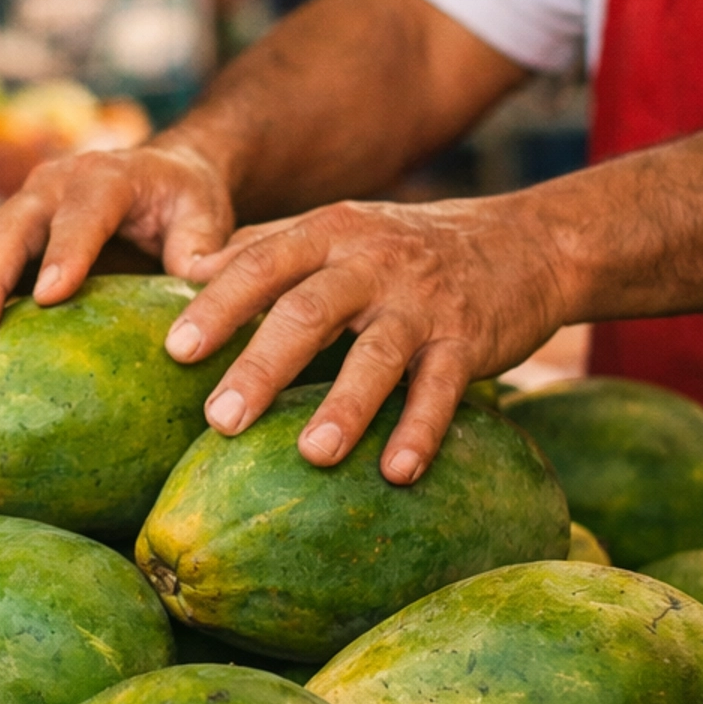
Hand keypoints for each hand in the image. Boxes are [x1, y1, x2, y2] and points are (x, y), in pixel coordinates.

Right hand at [0, 140, 233, 349]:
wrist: (157, 174)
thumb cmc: (183, 203)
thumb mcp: (204, 217)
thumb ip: (201, 250)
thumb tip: (198, 291)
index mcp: (108, 177)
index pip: (84, 213)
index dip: (67, 251)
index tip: (51, 296)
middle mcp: (54, 184)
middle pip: (12, 228)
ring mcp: (22, 206)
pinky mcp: (4, 230)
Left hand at [165, 194, 575, 483]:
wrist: (526, 241)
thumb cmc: (403, 249)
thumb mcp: (337, 230)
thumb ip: (268, 250)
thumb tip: (186, 273)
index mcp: (328, 233)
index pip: (262, 264)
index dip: (218, 306)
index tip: (176, 350)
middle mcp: (372, 261)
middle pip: (309, 311)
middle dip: (261, 366)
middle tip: (219, 420)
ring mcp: (423, 302)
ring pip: (378, 353)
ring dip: (345, 406)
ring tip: (311, 455)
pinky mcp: (469, 339)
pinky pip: (443, 388)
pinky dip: (421, 430)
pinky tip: (397, 473)